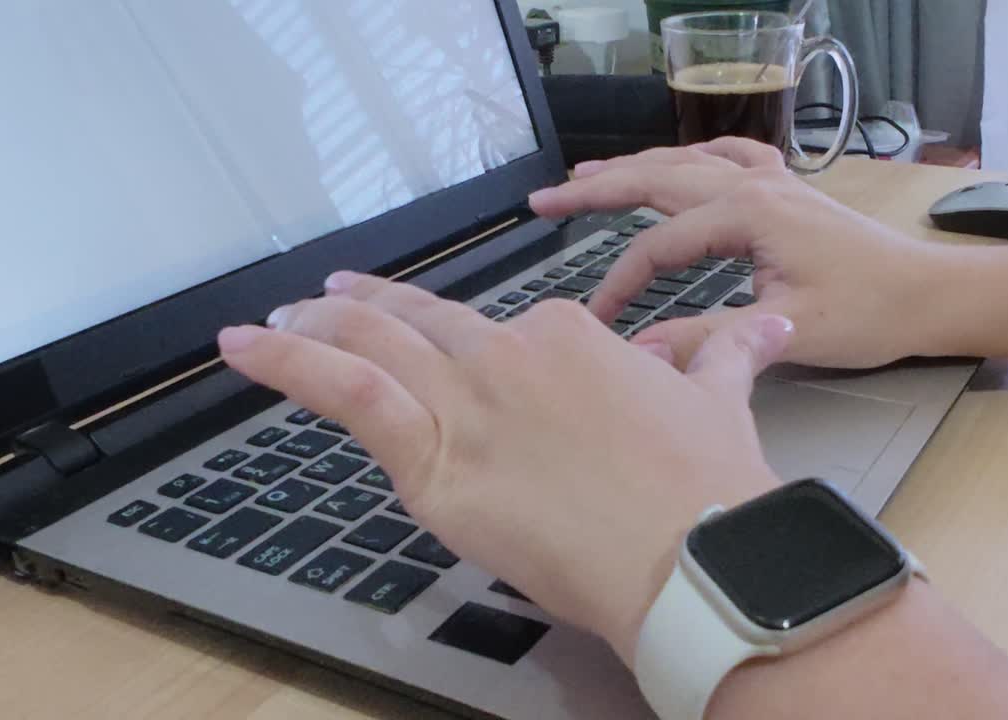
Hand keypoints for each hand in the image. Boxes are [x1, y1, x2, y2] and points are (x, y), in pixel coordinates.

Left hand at [217, 272, 792, 663]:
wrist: (696, 555)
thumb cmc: (709, 487)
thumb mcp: (722, 400)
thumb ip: (726, 353)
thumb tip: (763, 325)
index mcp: (571, 336)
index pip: (503, 330)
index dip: (466, 336)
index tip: (444, 339)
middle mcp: (511, 354)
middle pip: (423, 322)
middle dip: (368, 308)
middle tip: (332, 298)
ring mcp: (469, 403)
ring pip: (372, 346)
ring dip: (316, 324)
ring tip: (276, 317)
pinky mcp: (435, 461)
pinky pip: (347, 393)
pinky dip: (287, 362)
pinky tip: (244, 345)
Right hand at [530, 137, 955, 369]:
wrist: (930, 295)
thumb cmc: (871, 312)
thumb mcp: (784, 333)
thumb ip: (706, 340)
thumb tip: (640, 352)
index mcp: (749, 213)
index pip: (659, 244)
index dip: (621, 282)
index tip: (599, 320)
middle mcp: (755, 185)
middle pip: (657, 179)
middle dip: (595, 189)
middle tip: (543, 201)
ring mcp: (772, 181)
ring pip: (685, 162)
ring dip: (633, 168)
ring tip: (585, 176)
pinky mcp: (786, 191)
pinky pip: (726, 158)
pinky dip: (689, 158)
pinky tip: (677, 161)